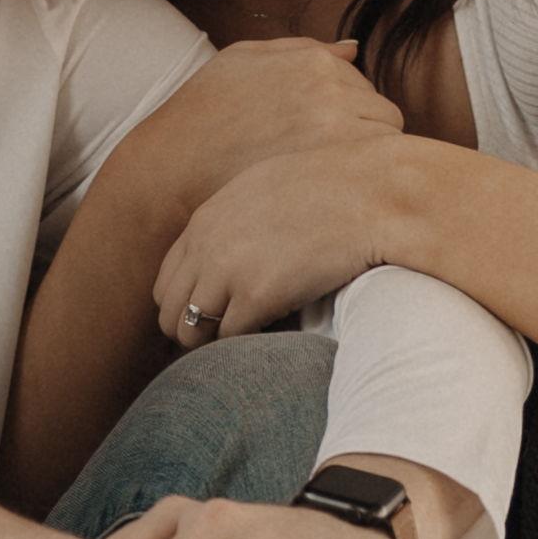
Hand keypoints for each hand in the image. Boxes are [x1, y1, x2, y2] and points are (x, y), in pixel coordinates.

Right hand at [115, 38, 401, 248]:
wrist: (171, 170)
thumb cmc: (203, 115)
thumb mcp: (243, 59)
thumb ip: (303, 48)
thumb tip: (354, 48)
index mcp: (315, 62)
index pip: (366, 88)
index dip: (349, 115)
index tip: (321, 137)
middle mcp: (333, 92)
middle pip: (384, 119)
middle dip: (363, 137)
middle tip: (326, 160)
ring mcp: (336, 135)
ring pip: (382, 151)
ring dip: (361, 163)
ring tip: (325, 180)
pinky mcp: (332, 177)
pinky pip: (368, 181)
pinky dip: (354, 188)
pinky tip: (325, 195)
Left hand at [150, 136, 418, 349]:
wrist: (370, 193)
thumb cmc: (333, 192)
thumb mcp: (265, 192)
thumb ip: (236, 223)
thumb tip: (236, 254)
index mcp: (206, 220)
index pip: (167, 281)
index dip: (186, 306)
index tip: (213, 319)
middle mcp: (206, 245)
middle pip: (171, 312)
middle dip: (195, 332)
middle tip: (227, 343)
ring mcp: (228, 271)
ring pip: (193, 333)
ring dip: (217, 345)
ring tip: (250, 345)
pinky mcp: (256, 296)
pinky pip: (231, 339)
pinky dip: (246, 346)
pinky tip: (272, 339)